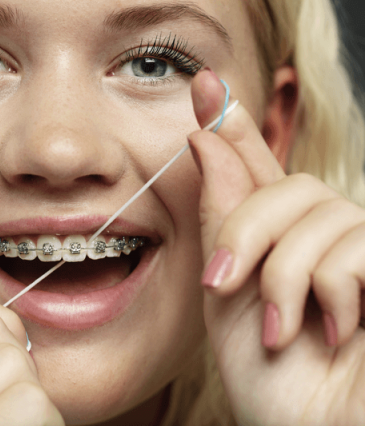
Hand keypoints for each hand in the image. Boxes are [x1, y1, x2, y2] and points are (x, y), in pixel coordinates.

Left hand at [189, 70, 364, 424]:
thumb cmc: (269, 379)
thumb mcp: (228, 295)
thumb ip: (223, 219)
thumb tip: (204, 137)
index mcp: (280, 241)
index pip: (261, 170)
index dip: (235, 129)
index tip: (204, 86)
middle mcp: (327, 238)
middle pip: (289, 186)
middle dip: (246, 233)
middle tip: (223, 285)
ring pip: (320, 216)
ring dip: (285, 277)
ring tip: (280, 330)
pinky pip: (359, 244)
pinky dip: (330, 290)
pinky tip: (330, 331)